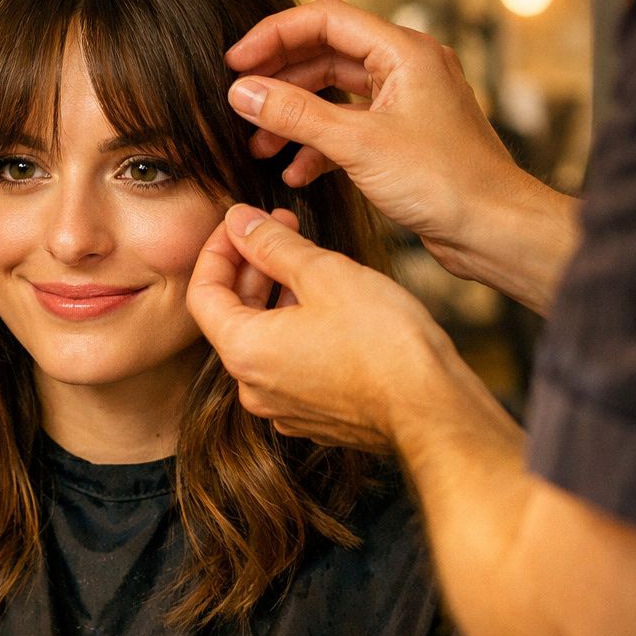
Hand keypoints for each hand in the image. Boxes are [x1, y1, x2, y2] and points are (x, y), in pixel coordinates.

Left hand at [188, 203, 464, 453]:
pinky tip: (326, 304)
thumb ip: (272, 244)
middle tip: (281, 227)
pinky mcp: (311, 416)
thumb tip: (239, 220)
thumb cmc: (385, 342)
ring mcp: (281, 407)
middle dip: (253, 265)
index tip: (242, 222)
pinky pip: (288, 364)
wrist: (433, 410)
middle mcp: (252, 387)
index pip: (202, 292)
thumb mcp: (325, 274)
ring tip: (308, 259)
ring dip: (275, 295)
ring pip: (263, 339)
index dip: (218, 248)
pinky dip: (294, 329)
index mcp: (243, 351)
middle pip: (232, 315)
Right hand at [226, 0, 576, 311]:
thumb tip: (243, 92)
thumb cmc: (445, 181)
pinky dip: (317, 146)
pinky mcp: (400, 137)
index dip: (275, 35)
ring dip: (293, 117)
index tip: (235, 61)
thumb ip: (295, 115)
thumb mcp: (357, 145)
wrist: (492, 229)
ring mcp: (403, 103)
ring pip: (332, 95)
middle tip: (239, 100)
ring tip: (258, 145)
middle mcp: (406, 68)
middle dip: (279, 80)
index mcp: (404, 52)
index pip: (326, 20)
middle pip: (325, 55)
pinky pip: (346, 128)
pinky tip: (294, 173)